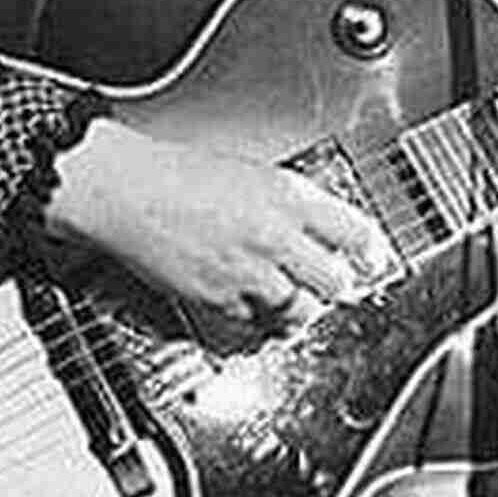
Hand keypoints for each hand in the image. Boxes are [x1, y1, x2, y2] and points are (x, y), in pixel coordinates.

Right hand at [49, 119, 391, 323]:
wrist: (124, 190)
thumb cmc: (173, 173)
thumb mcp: (248, 172)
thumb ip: (287, 203)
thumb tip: (315, 230)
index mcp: (286, 195)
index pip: (354, 231)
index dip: (371, 250)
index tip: (374, 259)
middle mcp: (274, 236)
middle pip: (336, 281)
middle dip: (337, 285)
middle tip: (334, 284)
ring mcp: (247, 272)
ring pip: (300, 310)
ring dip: (302, 308)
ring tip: (296, 302)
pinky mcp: (218, 300)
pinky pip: (256, 324)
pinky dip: (261, 321)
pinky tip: (257, 309)